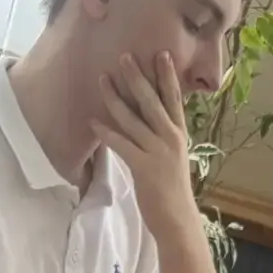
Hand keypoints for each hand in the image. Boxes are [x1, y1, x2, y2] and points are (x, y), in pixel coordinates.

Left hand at [93, 51, 196, 229]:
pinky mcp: (144, 168)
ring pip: (134, 119)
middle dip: (137, 77)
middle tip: (124, 56)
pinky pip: (122, 145)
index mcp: (179, 134)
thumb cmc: (171, 189)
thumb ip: (162, 135)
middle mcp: (171, 138)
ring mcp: (158, 152)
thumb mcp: (172, 156)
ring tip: (103, 79)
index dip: (167, 76)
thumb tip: (149, 118)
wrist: (177, 219)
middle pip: (152, 101)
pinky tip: (93, 122)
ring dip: (116, 98)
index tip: (161, 53)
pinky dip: (107, 133)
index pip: (174, 99)